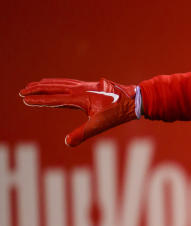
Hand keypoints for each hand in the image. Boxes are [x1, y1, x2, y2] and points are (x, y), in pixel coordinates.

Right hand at [20, 78, 137, 145]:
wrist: (134, 100)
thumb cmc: (117, 113)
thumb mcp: (99, 125)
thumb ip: (82, 133)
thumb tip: (67, 143)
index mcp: (80, 97)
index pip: (54, 99)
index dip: (39, 100)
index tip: (25, 100)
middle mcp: (81, 88)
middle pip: (54, 87)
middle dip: (37, 89)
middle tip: (22, 91)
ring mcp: (86, 85)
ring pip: (61, 83)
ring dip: (46, 84)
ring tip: (33, 84)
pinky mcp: (90, 86)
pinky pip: (69, 82)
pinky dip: (58, 82)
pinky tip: (56, 84)